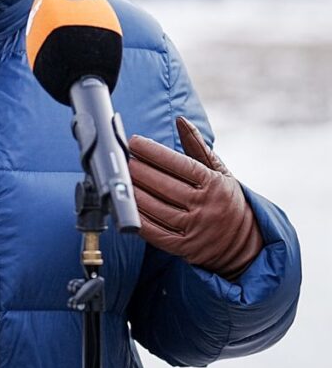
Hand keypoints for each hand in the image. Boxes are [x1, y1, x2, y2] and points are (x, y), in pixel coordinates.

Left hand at [129, 116, 262, 278]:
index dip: (153, 151)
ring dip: (134, 192)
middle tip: (122, 159)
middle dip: (139, 170)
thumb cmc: (227, 200)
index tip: (134, 142)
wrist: (247, 244)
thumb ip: (197, 146)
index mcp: (214, 184)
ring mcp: (195, 229)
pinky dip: (139, 219)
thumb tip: (181, 119)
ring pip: (156, 208)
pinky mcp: (185, 248)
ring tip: (121, 179)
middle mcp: (205, 206)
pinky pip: (156, 233)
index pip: (179, 164)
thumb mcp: (220, 172)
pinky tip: (127, 205)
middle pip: (164, 185)